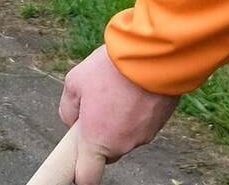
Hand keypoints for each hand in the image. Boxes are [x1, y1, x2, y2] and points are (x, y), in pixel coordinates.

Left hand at [58, 46, 178, 184]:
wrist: (151, 55)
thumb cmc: (111, 69)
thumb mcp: (75, 81)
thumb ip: (68, 107)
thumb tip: (72, 120)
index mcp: (97, 139)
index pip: (87, 176)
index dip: (80, 174)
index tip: (75, 165)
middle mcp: (121, 144)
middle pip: (107, 152)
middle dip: (100, 135)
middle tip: (96, 106)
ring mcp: (143, 136)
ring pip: (125, 135)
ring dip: (120, 121)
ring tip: (118, 90)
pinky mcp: (160, 124)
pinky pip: (142, 124)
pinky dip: (137, 112)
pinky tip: (134, 89)